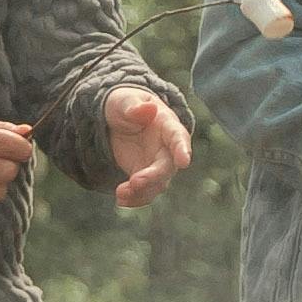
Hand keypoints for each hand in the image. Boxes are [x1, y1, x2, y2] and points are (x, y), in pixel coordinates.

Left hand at [106, 90, 192, 211]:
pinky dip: (134, 199)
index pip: (178, 138)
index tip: (184, 162)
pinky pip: (145, 192)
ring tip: (121, 194)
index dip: (182, 149)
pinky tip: (120, 200)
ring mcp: (157, 164)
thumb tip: (148, 109)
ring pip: (157, 184)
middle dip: (153, 177)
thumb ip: (134, 106)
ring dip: (141, 192)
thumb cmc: (125, 105)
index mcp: (167, 125)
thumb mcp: (124, 101)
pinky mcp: (145, 176)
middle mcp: (167, 148)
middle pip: (167, 167)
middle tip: (135, 182)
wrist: (117, 119)